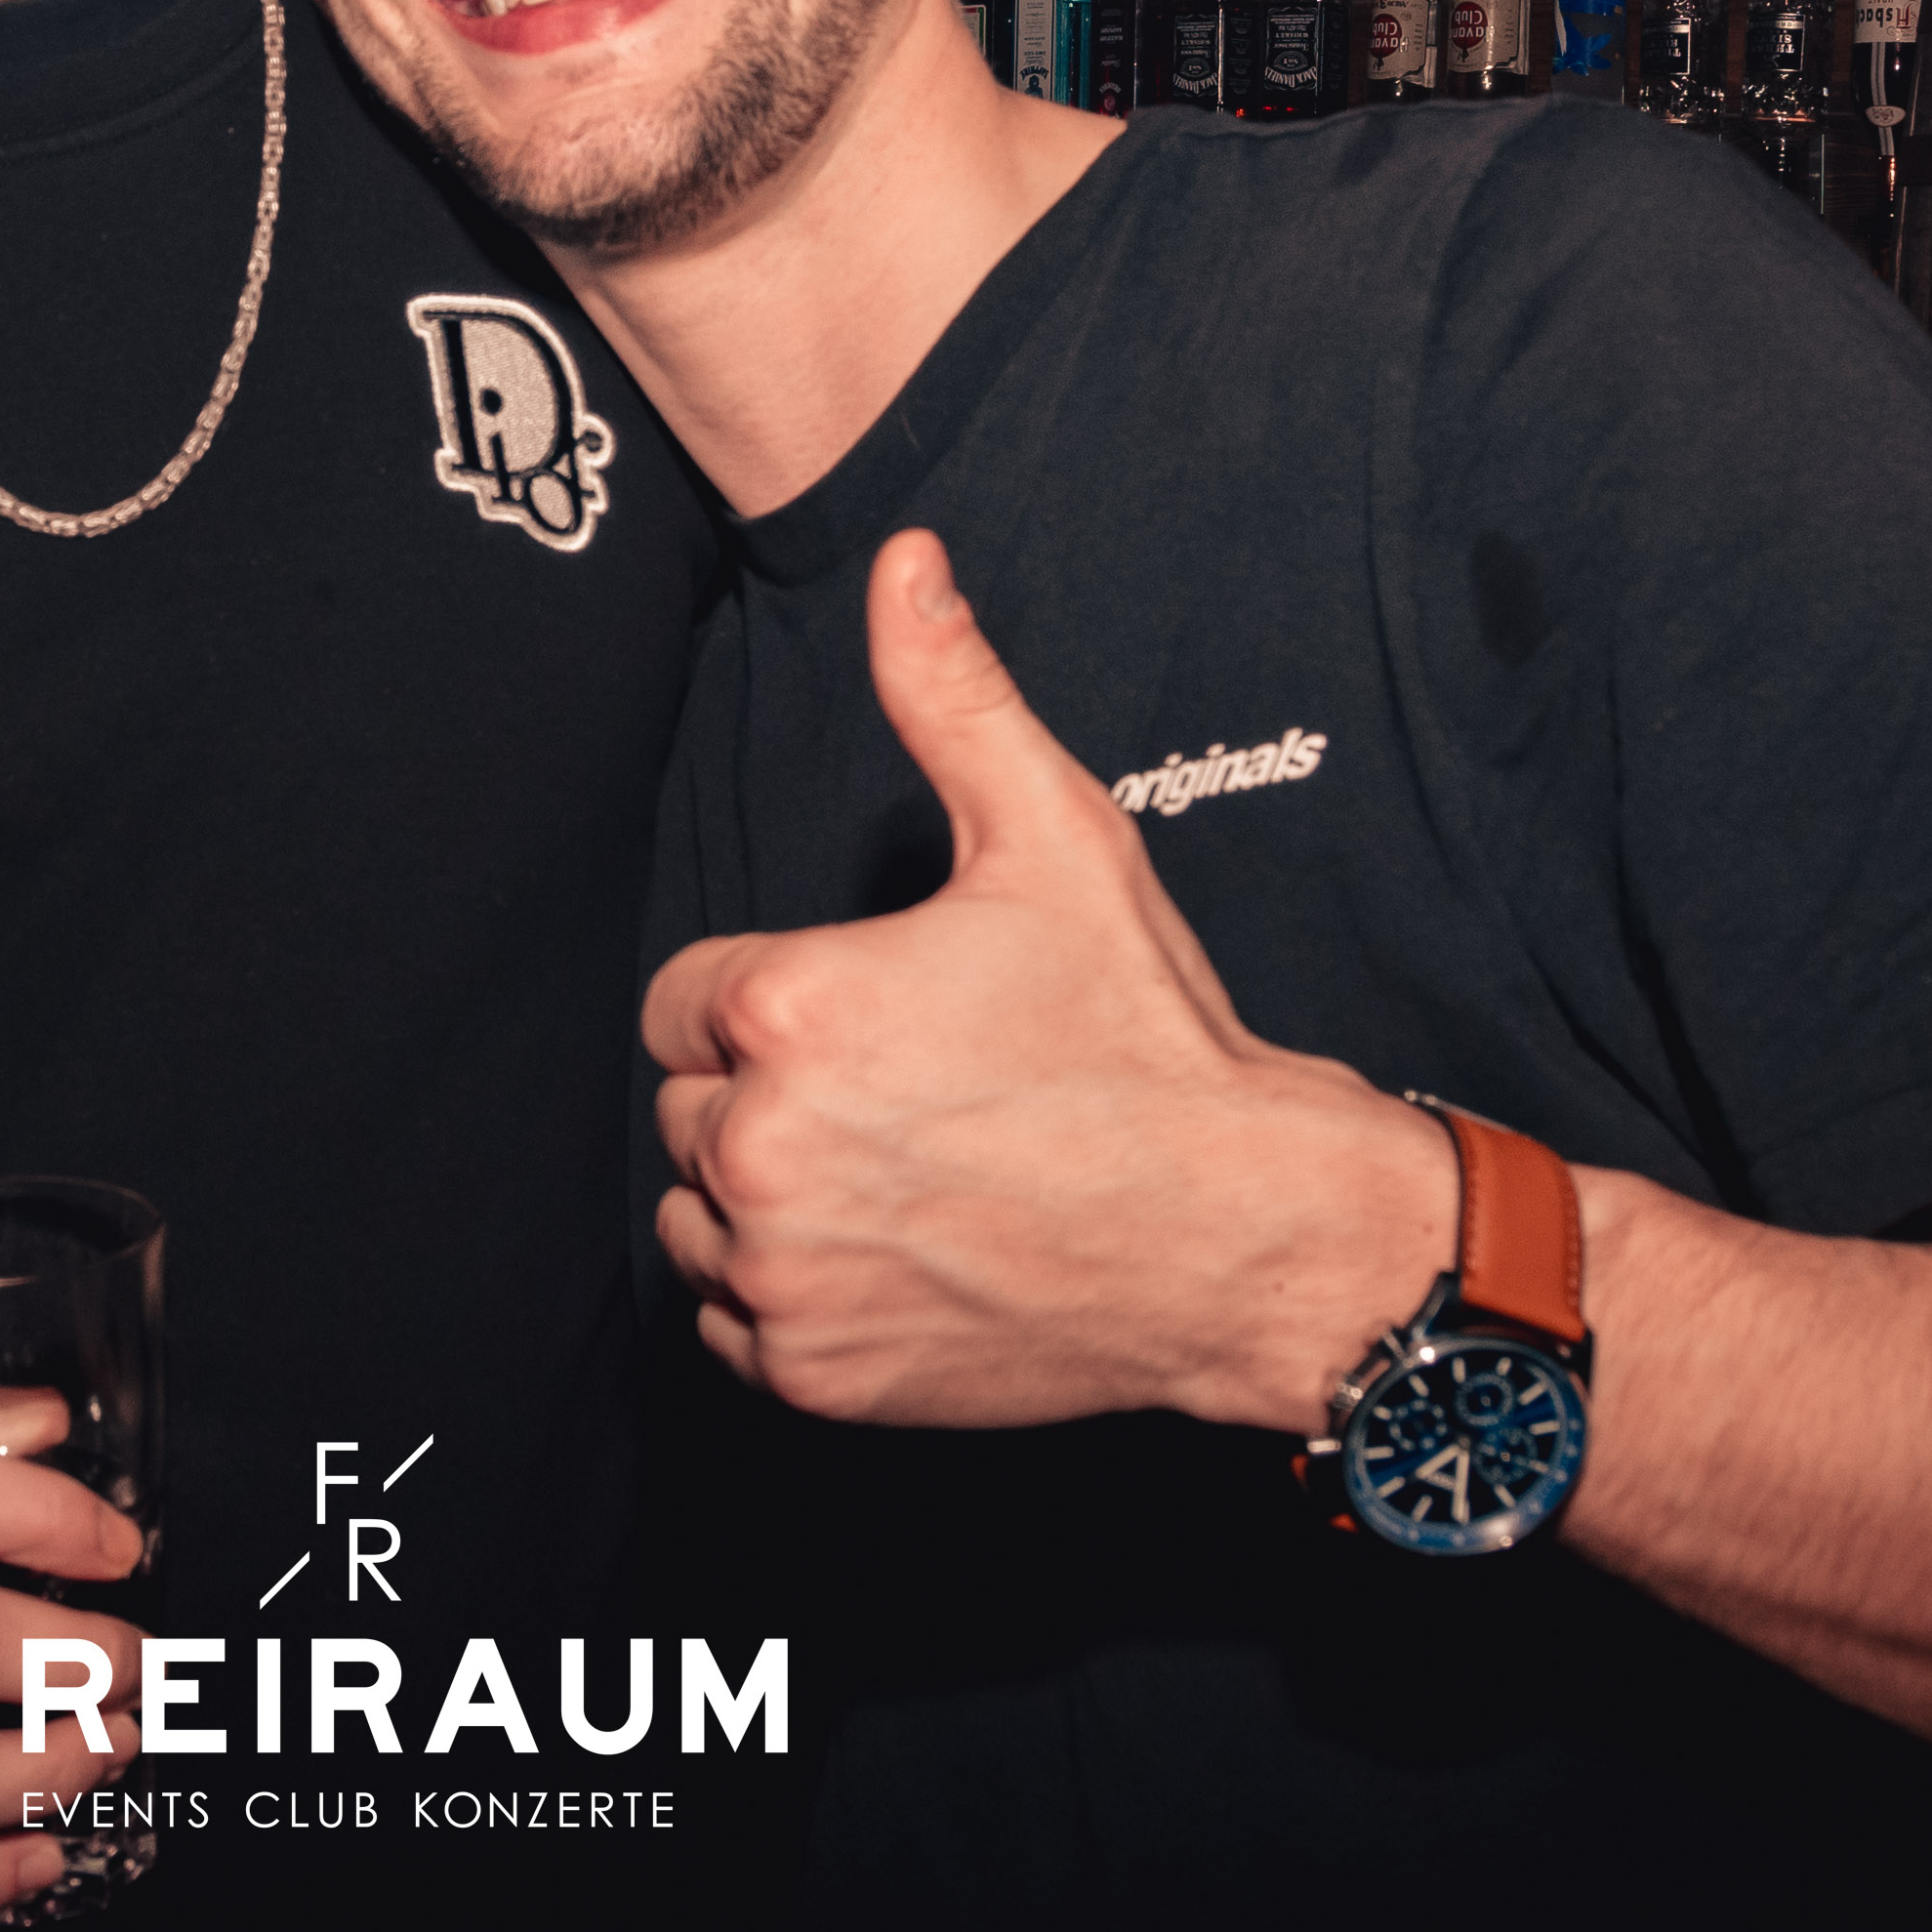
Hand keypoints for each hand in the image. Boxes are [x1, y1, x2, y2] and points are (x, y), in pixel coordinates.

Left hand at [640, 527, 1448, 1435]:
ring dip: (769, 1194)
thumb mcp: (1055, 839)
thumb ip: (951, 695)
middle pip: (691, 1104)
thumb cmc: (1147, 1036)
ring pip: (700, 1213)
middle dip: (775, 1091)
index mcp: (788, 1006)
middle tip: (911, 1094)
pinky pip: (732, 1321)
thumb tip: (904, 560)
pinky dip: (793, 1296)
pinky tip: (899, 1251)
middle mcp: (761, 1146)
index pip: (688, 995)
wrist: (1242, 1232)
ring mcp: (783, 1272)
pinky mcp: (811, 1371)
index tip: (877, 1017)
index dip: (778, 997)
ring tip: (904, 1168)